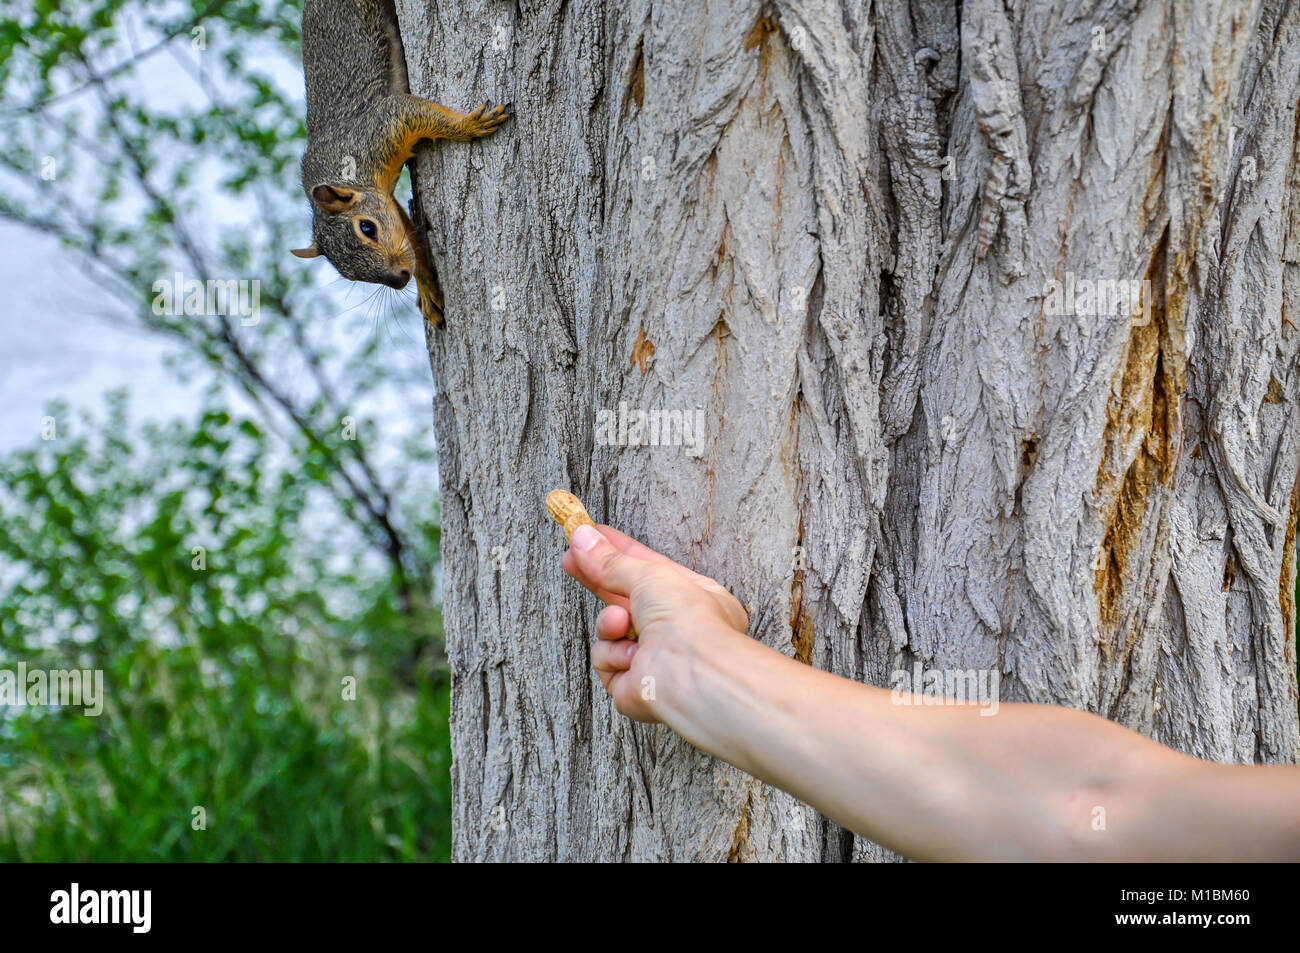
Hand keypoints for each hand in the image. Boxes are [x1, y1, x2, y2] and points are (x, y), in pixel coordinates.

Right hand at [561, 523, 747, 721]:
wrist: (688, 673)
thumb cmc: (688, 622)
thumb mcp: (649, 574)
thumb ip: (611, 560)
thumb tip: (582, 536)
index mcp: (691, 598)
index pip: (647, 569)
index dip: (618, 552)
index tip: (591, 536)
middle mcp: (674, 629)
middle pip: (624, 598)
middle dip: (597, 579)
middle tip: (570, 557)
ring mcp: (653, 658)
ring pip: (610, 630)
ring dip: (610, 624)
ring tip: (622, 624)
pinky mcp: (633, 684)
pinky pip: (605, 659)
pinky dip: (614, 655)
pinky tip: (632, 658)